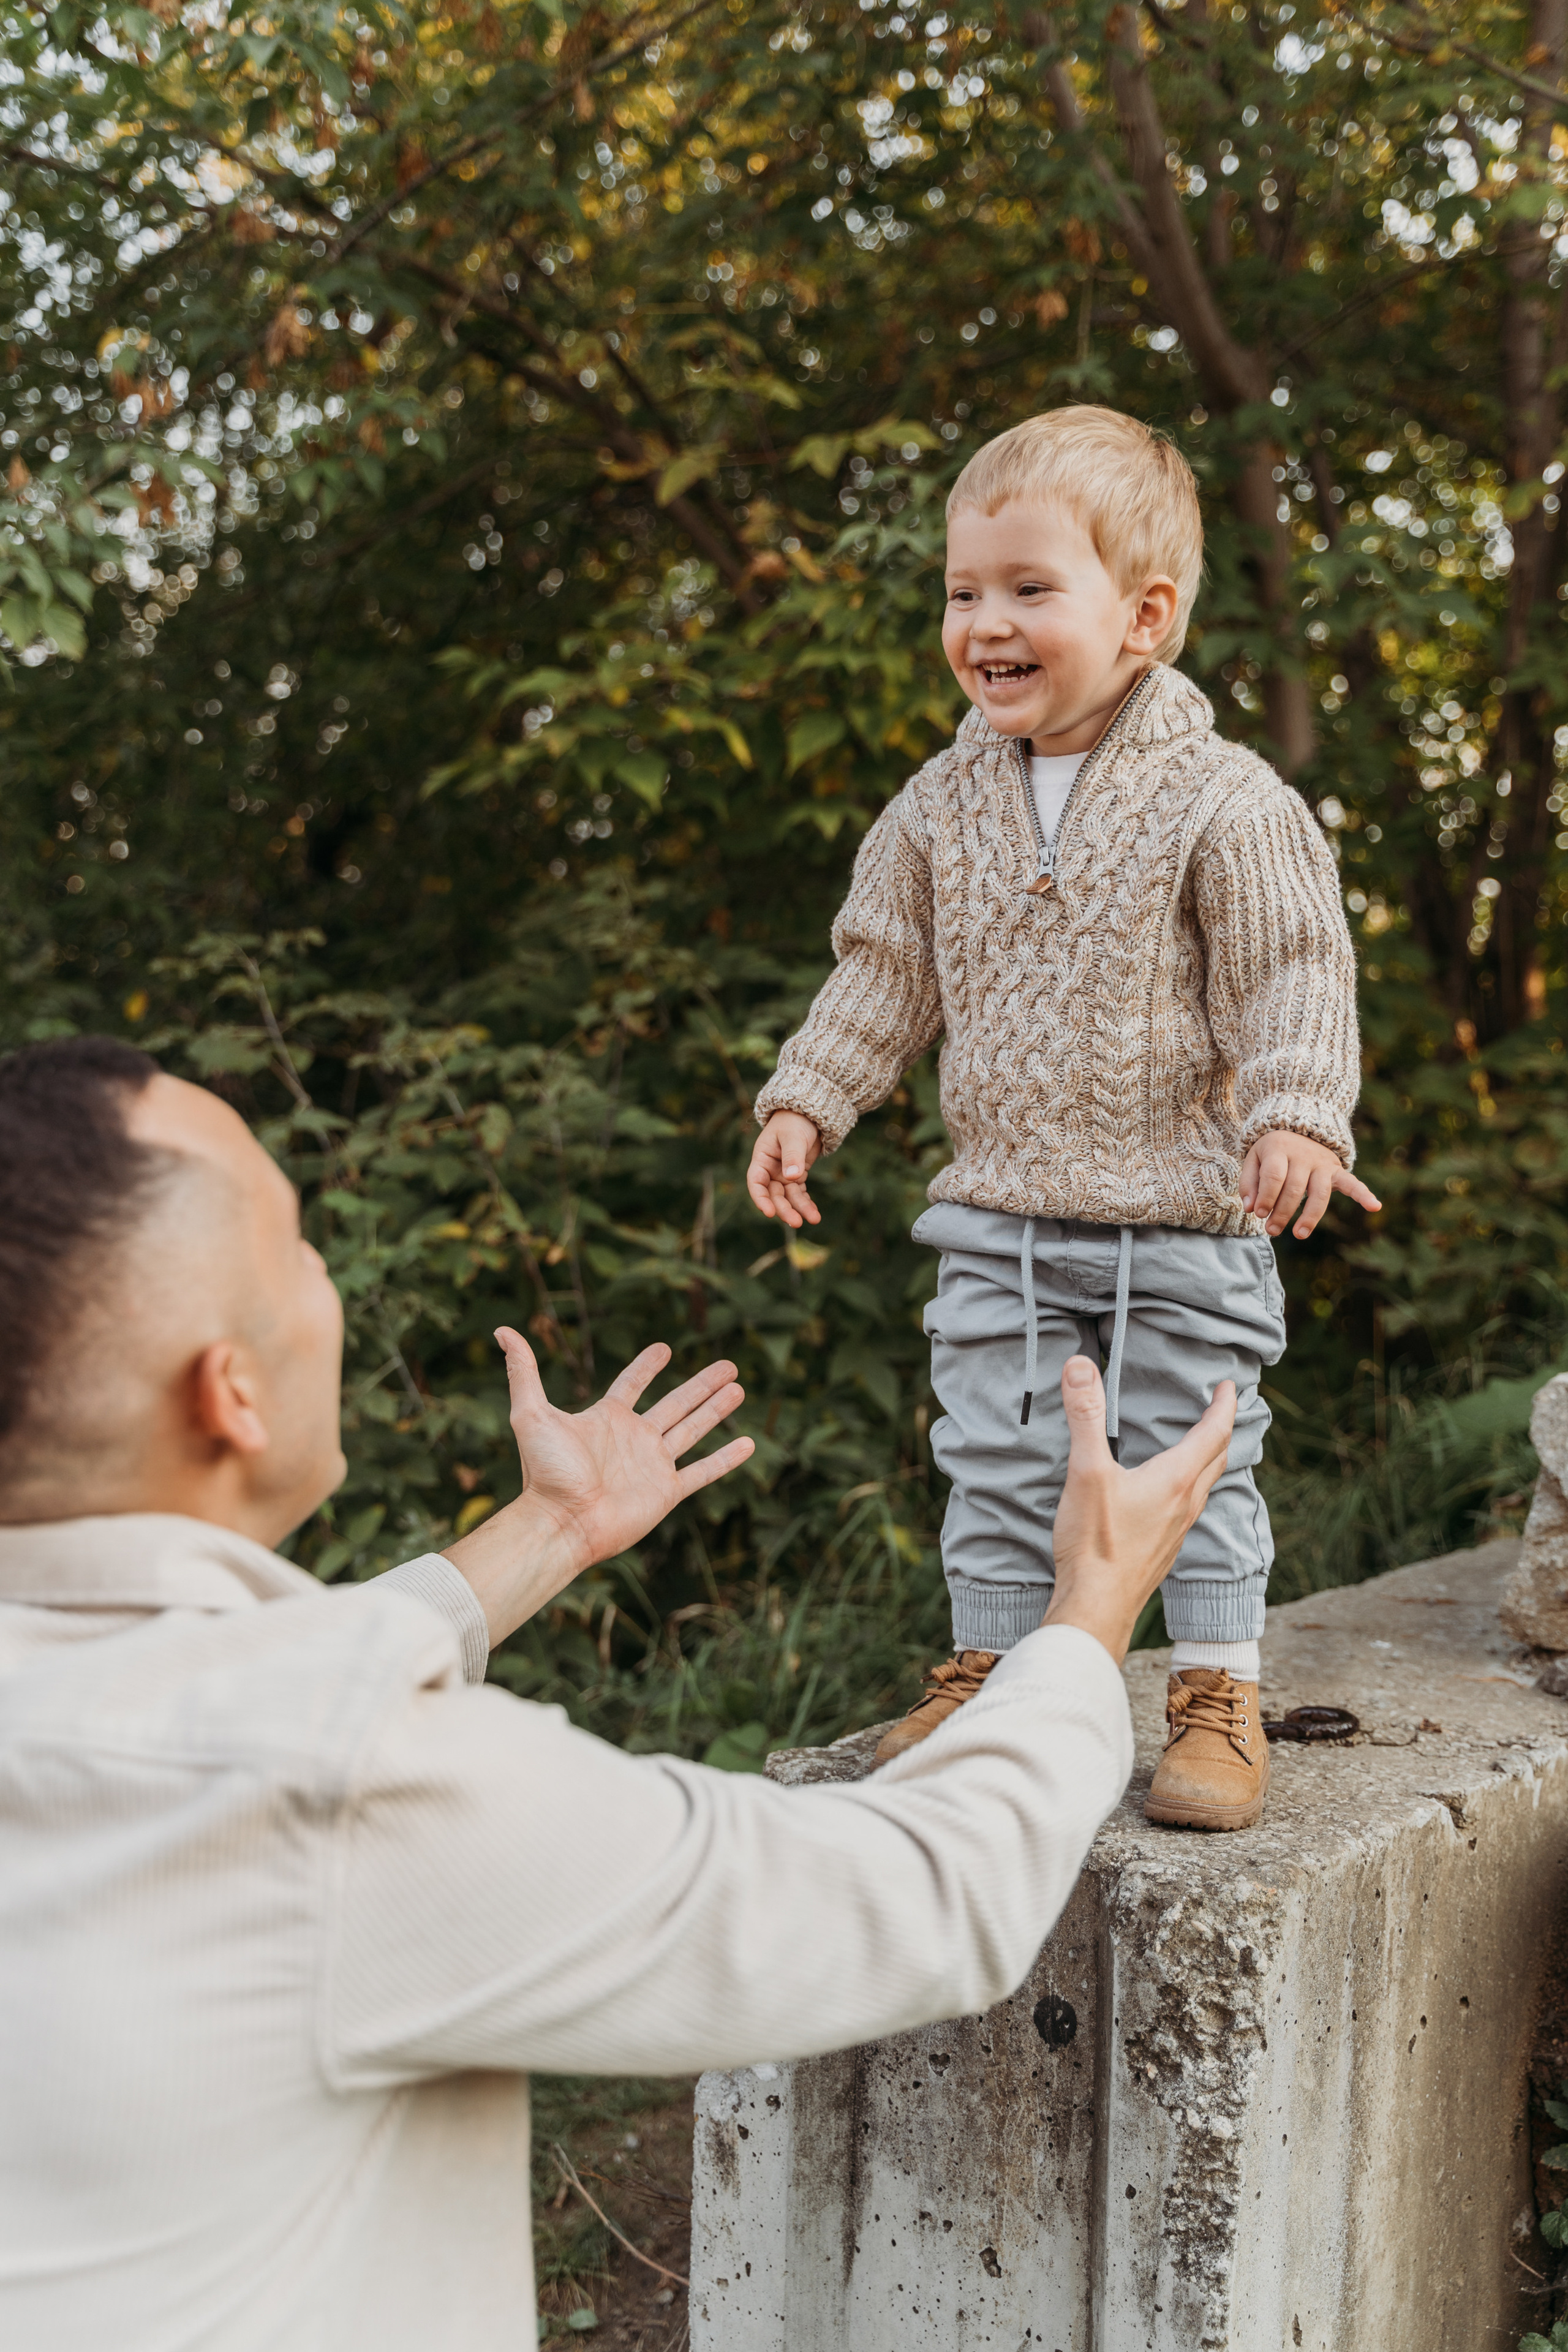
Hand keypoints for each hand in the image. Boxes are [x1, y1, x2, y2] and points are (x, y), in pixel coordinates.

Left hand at [443, 1331, 753, 1648]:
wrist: (561, 1522)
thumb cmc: (545, 1472)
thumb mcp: (531, 1413)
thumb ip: (523, 1371)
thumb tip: (503, 1330)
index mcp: (608, 1418)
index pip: (633, 1384)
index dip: (648, 1366)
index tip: (664, 1348)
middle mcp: (634, 1438)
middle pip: (676, 1403)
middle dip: (702, 1384)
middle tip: (729, 1364)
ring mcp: (653, 1465)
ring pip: (694, 1430)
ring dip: (717, 1409)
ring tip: (739, 1389)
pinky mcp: (666, 1492)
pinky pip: (702, 1472)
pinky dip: (726, 1459)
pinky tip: (749, 1444)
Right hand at [746, 1110, 822, 1229]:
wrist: (808, 1114)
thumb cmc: (795, 1120)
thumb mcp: (793, 1136)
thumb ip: (792, 1156)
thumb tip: (793, 1177)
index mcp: (762, 1158)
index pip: (756, 1183)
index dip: (760, 1199)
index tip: (769, 1212)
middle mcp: (770, 1169)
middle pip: (774, 1194)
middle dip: (784, 1209)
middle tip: (797, 1222)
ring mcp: (783, 1174)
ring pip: (789, 1197)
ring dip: (799, 1209)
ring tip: (813, 1220)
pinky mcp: (797, 1175)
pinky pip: (800, 1193)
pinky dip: (806, 1203)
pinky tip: (814, 1214)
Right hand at [1043, 1356, 1236, 1664]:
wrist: (1096, 1608)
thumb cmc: (1095, 1543)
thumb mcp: (1087, 1472)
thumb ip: (1086, 1417)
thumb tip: (1081, 1366)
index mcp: (1175, 1480)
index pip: (1214, 1433)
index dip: (1224, 1405)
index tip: (1229, 1385)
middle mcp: (1185, 1505)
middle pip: (1217, 1459)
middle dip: (1222, 1429)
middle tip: (1221, 1409)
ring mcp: (1176, 1531)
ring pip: (1204, 1486)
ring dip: (1207, 1459)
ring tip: (1198, 1445)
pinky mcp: (1162, 1550)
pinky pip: (1187, 1509)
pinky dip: (1188, 1487)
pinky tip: (1167, 1493)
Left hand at [1239, 1128, 1381, 1238]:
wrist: (1298, 1125)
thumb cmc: (1272, 1150)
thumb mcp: (1254, 1158)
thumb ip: (1249, 1182)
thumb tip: (1250, 1208)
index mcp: (1279, 1149)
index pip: (1274, 1177)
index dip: (1267, 1198)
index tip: (1259, 1214)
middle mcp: (1303, 1155)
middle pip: (1295, 1189)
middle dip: (1282, 1213)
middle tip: (1271, 1231)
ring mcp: (1322, 1163)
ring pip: (1319, 1193)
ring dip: (1310, 1216)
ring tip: (1299, 1235)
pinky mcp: (1336, 1170)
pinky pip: (1353, 1182)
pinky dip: (1364, 1194)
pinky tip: (1375, 1207)